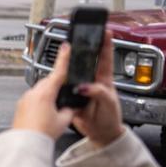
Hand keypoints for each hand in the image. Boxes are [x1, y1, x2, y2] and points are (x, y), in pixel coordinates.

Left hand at [12, 42, 74, 138]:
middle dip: (57, 84)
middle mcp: (33, 93)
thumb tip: (71, 106)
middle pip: (49, 81)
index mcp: (45, 93)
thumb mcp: (64, 121)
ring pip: (40, 90)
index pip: (58, 71)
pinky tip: (44, 114)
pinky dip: (40, 102)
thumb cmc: (41, 134)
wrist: (25, 144)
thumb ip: (69, 109)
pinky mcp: (21, 106)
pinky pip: (33, 98)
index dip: (64, 58)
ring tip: (54, 110)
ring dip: (48, 95)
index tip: (66, 46)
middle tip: (65, 93)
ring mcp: (25, 99)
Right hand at [71, 32, 123, 146]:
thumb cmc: (109, 119)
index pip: (105, 59)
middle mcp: (92, 81)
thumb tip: (84, 86)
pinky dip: (60, 78)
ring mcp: (82, 88)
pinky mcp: (72, 96)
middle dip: (87, 46)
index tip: (106, 31)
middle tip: (83, 33)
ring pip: (75, 71)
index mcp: (104, 80)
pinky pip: (65, 85)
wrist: (100, 134)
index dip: (106, 44)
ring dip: (70, 61)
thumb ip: (98, 93)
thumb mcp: (108, 104)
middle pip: (89, 60)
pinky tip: (56, 72)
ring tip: (67, 50)